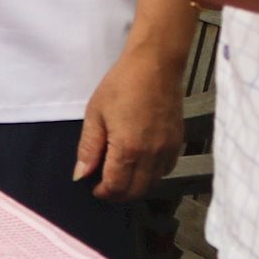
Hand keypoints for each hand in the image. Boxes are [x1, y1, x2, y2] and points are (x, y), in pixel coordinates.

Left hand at [75, 48, 186, 198]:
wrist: (155, 65)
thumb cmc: (122, 84)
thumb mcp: (95, 114)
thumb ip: (88, 148)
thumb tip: (81, 174)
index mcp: (128, 148)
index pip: (116, 187)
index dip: (103, 192)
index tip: (94, 188)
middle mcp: (152, 154)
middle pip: (136, 191)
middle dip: (119, 193)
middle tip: (105, 185)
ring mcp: (168, 149)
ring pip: (153, 183)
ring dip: (136, 185)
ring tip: (121, 173)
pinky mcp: (177, 141)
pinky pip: (166, 170)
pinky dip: (152, 174)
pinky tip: (141, 163)